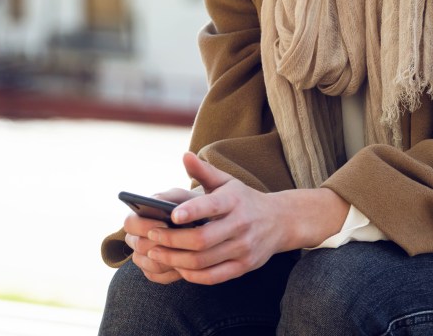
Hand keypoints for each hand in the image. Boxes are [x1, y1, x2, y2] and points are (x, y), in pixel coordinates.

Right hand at [123, 186, 199, 283]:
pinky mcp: (151, 272)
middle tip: (181, 242)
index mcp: (136, 218)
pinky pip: (158, 276)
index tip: (165, 224)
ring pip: (149, 264)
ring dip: (169, 259)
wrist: (199, 224)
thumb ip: (166, 198)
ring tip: (189, 253)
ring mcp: (141, 257)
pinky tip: (187, 264)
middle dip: (160, 244)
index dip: (145, 226)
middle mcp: (134, 239)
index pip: (129, 223)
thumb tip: (158, 205)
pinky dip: (172, 272)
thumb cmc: (185, 206)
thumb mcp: (178, 196)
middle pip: (139, 246)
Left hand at [139, 152, 349, 284]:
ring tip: (156, 252)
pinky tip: (177, 267)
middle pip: (202, 239)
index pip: (212, 206)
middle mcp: (241, 225)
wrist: (281, 221)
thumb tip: (184, 155)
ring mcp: (244, 248)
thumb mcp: (227, 181)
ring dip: (176, 259)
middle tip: (151, 236)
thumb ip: (204, 171)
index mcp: (235, 200)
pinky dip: (193, 275)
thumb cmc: (244, 199)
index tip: (172, 215)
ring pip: (204, 261)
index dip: (192, 212)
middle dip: (173, 240)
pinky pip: (214, 277)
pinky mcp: (244, 266)